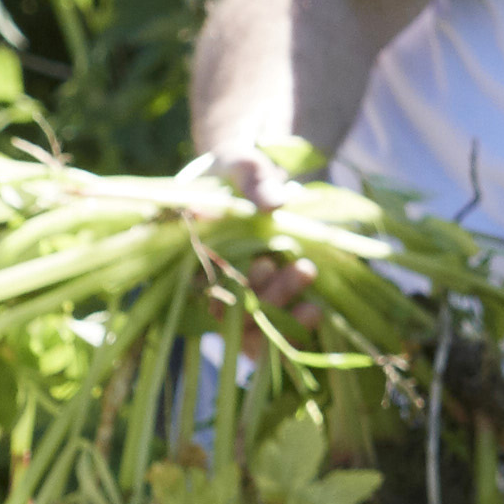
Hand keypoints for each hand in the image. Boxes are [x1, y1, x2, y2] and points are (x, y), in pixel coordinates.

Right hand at [199, 140, 323, 323]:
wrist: (249, 184)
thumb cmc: (238, 174)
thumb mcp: (245, 167)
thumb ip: (255, 180)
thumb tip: (273, 203)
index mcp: (191, 252)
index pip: (203, 282)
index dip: (233, 283)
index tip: (264, 263)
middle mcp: (207, 282)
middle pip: (230, 310)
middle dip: (270, 295)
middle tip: (304, 269)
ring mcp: (233, 299)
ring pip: (248, 327)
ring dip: (281, 316)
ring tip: (311, 286)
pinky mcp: (258, 308)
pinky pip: (267, 336)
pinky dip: (288, 332)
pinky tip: (312, 313)